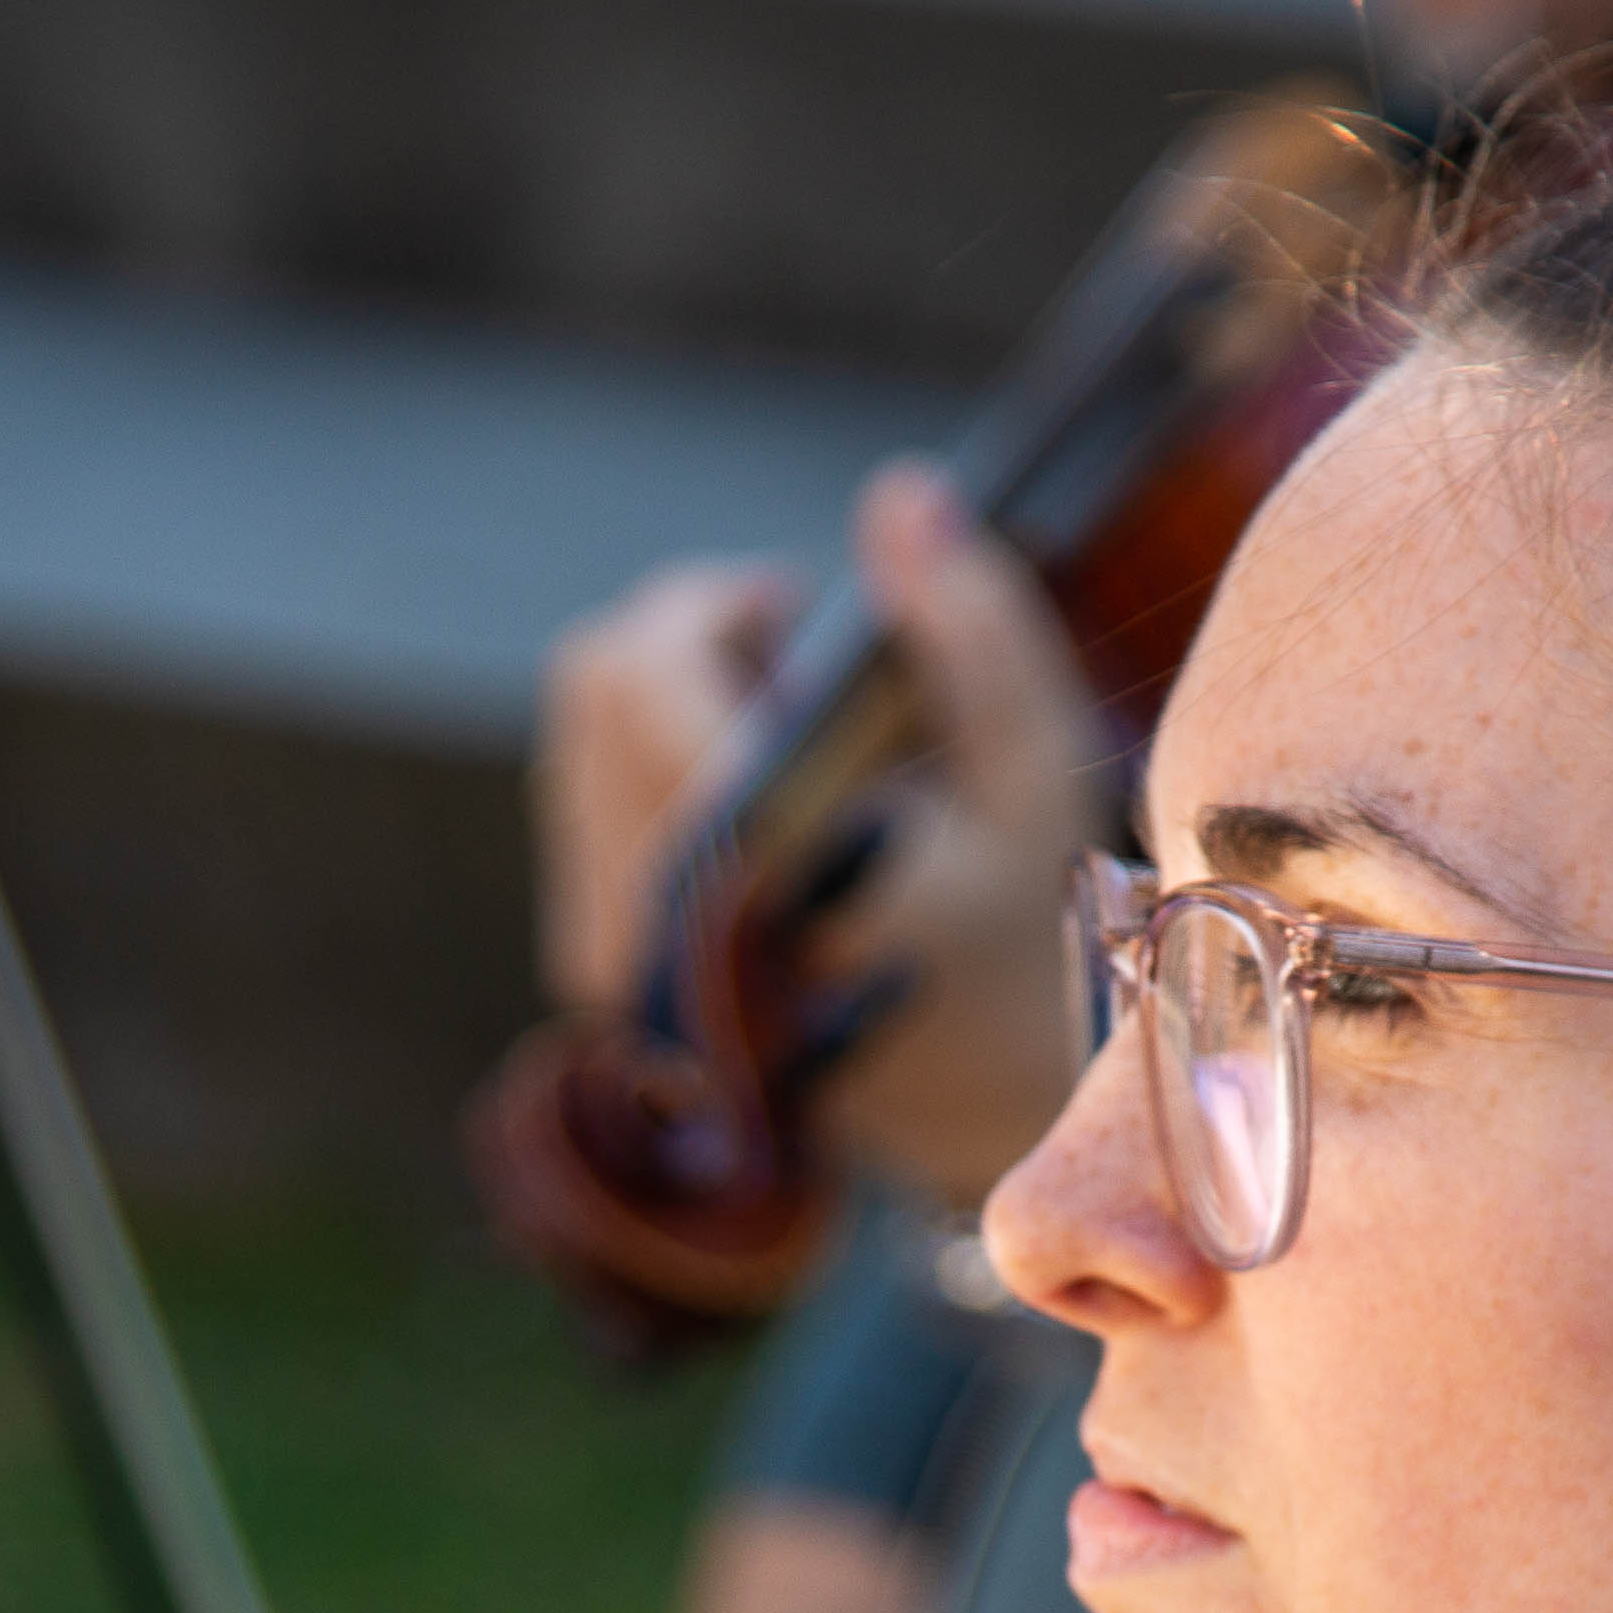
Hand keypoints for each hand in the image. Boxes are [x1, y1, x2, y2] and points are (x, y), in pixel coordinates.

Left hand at [525, 464, 1111, 1210]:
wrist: (986, 1115)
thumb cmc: (1033, 941)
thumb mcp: (1037, 775)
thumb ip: (973, 628)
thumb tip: (900, 496)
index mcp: (751, 872)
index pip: (637, 670)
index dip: (717, 603)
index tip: (804, 614)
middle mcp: (653, 920)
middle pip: (590, 686)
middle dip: (691, 642)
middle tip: (798, 669)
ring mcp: (612, 956)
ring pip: (576, 743)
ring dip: (669, 704)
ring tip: (789, 747)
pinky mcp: (600, 972)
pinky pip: (580, 809)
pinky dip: (653, 772)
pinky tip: (756, 810)